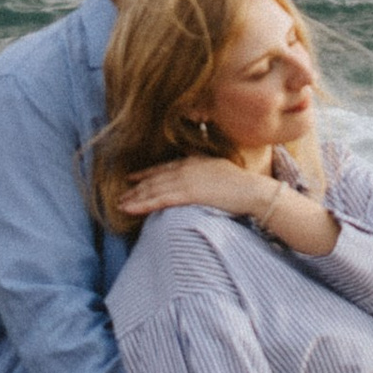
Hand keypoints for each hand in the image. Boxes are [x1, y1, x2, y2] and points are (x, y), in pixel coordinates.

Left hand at [121, 158, 270, 221]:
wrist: (251, 189)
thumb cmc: (242, 183)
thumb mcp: (220, 169)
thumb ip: (206, 171)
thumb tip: (202, 178)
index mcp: (192, 162)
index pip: (163, 168)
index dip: (145, 174)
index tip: (132, 178)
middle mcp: (185, 169)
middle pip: (154, 180)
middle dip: (135, 189)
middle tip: (120, 197)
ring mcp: (184, 181)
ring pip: (153, 190)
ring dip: (134, 198)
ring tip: (120, 206)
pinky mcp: (187, 194)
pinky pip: (159, 200)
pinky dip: (142, 205)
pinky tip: (129, 210)